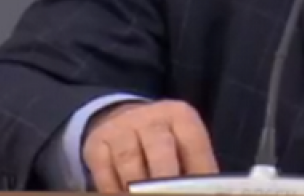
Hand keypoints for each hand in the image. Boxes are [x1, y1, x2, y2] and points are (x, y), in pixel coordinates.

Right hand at [82, 100, 218, 192]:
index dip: (199, 171)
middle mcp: (151, 117)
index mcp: (181, 116)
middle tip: (170, 194)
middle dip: (166, 179)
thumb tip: (207, 189)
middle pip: (160, 149)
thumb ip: (196, 168)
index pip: (194, 144)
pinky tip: (121, 195)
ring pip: (129, 160)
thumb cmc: (164, 142)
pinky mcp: (97, 142)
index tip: (198, 190)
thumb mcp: (183, 144)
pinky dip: (113, 188)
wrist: (123, 120)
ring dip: (136, 187)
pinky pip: (104, 170)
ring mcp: (121, 128)